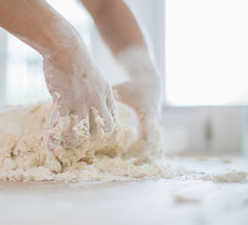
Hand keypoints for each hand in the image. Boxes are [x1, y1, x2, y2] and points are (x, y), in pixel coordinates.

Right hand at [43, 44, 115, 148]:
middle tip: (86, 143)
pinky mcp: (63, 104)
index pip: (111, 116)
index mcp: (105, 92)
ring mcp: (79, 104)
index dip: (107, 127)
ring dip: (75, 140)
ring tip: (69, 145)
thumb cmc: (77, 57)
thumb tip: (90, 97)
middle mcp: (95, 101)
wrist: (66, 49)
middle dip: (94, 137)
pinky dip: (53, 137)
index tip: (102, 134)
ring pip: (81, 131)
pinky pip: (58, 125)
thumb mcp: (94, 72)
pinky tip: (50, 147)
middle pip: (101, 128)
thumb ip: (94, 87)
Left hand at [113, 46, 161, 160]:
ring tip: (134, 164)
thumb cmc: (133, 86)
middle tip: (135, 166)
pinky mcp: (152, 126)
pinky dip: (147, 149)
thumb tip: (91, 99)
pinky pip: (152, 140)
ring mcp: (154, 125)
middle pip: (155, 144)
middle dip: (147, 156)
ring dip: (148, 154)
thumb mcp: (121, 90)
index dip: (147, 148)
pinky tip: (137, 157)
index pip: (151, 135)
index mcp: (148, 115)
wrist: (149, 82)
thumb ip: (108, 97)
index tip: (140, 157)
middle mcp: (154, 122)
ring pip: (156, 144)